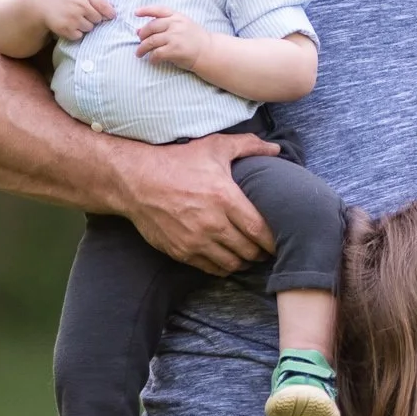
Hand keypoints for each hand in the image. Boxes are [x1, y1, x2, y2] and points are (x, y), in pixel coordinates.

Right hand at [30, 0, 115, 39]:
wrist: (38, 2)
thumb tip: (112, 8)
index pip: (105, 7)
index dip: (109, 13)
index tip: (110, 17)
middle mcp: (81, 5)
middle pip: (98, 19)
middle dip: (92, 18)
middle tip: (81, 14)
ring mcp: (74, 18)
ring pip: (90, 28)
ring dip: (84, 26)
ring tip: (72, 18)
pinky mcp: (66, 29)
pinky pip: (79, 35)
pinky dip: (75, 32)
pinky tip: (67, 24)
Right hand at [115, 132, 278, 274]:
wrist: (135, 180)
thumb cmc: (177, 161)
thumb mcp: (214, 146)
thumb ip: (248, 146)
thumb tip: (276, 148)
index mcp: (224, 198)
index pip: (259, 230)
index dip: (273, 239)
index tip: (281, 238)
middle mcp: (211, 223)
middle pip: (248, 250)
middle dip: (262, 252)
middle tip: (268, 248)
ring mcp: (195, 240)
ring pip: (231, 263)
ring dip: (244, 261)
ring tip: (250, 254)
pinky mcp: (180, 251)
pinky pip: (211, 268)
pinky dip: (224, 267)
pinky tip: (228, 258)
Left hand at [134, 6, 210, 68]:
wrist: (209, 51)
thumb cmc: (194, 40)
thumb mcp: (181, 27)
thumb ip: (162, 27)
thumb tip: (138, 30)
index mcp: (177, 16)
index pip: (159, 10)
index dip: (146, 10)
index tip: (136, 13)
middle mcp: (176, 24)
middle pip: (151, 27)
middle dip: (142, 34)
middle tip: (140, 41)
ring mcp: (175, 37)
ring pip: (151, 41)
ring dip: (142, 48)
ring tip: (139, 53)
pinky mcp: (175, 49)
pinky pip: (157, 53)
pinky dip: (152, 58)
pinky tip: (152, 60)